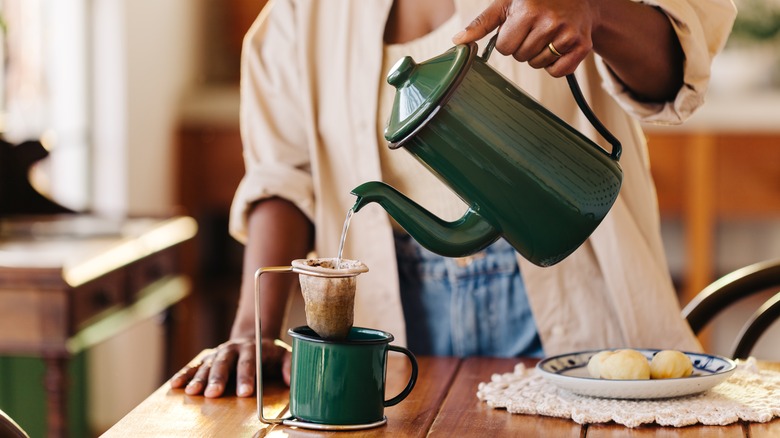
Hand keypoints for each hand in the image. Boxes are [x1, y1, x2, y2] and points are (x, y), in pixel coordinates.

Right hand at [169, 337, 291, 397]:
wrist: (255, 336)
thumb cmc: (270, 352)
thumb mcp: (286, 354)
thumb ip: (291, 365)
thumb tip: (291, 380)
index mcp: (253, 348)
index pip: (249, 363)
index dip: (247, 377)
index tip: (246, 393)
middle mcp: (233, 349)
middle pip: (225, 363)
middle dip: (219, 378)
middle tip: (214, 394)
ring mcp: (219, 353)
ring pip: (208, 365)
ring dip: (199, 378)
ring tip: (193, 393)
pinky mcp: (209, 358)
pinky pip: (194, 366)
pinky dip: (184, 375)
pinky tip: (175, 385)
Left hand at [452, 0, 598, 76]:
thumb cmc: (535, 1)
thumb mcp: (506, 4)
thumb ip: (481, 23)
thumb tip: (457, 42)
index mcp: (527, 11)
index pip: (504, 47)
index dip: (508, 39)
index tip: (518, 27)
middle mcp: (549, 22)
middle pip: (520, 57)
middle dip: (523, 46)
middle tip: (534, 29)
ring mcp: (568, 35)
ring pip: (537, 65)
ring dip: (538, 55)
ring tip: (547, 35)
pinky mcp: (582, 46)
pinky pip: (557, 72)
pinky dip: (554, 65)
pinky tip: (558, 46)